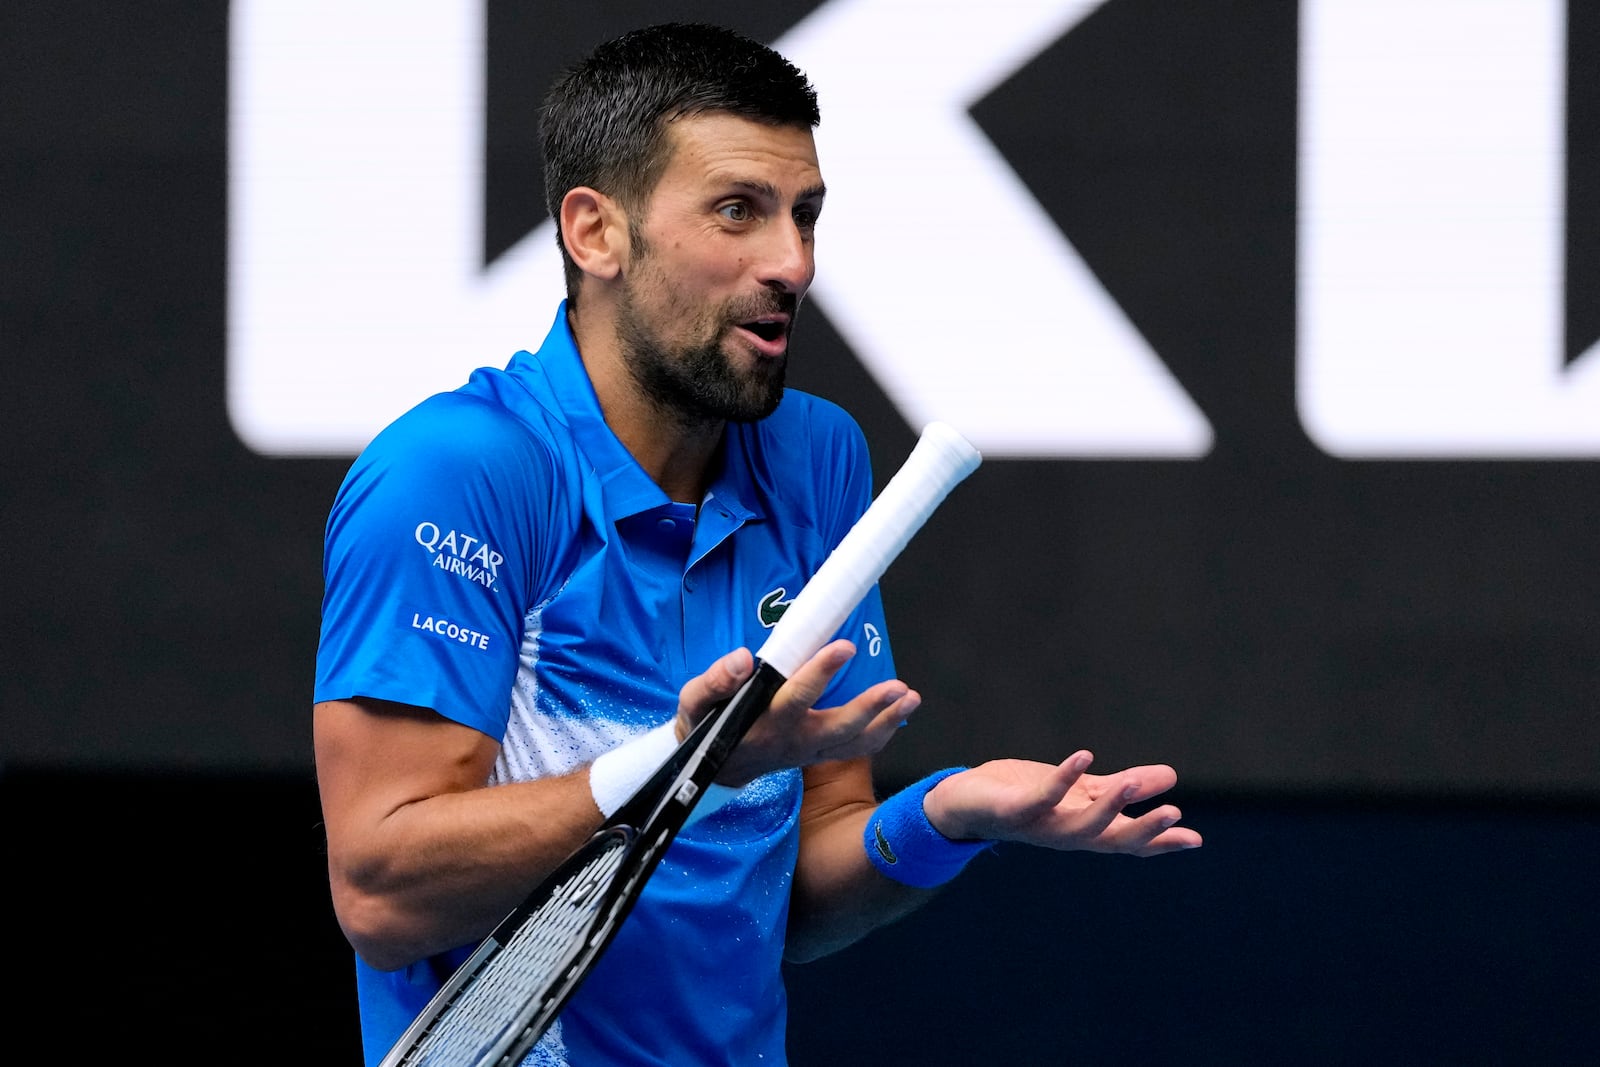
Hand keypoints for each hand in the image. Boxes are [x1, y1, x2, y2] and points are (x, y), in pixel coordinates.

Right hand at [674, 643, 919, 785]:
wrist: (715, 768)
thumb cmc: (705, 726)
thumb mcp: (695, 704)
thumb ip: (715, 680)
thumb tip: (743, 658)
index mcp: (764, 724)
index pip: (795, 697)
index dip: (820, 671)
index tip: (844, 646)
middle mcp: (792, 741)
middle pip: (837, 728)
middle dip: (869, 708)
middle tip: (898, 686)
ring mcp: (808, 753)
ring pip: (853, 744)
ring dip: (886, 722)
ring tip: (912, 697)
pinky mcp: (818, 756)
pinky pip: (855, 750)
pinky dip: (881, 734)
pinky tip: (901, 712)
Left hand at [923, 752, 1201, 856]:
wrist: (961, 802)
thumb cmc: (1021, 795)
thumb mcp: (1078, 788)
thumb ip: (1118, 786)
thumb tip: (1171, 777)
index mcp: (1084, 828)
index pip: (1128, 840)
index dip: (1160, 842)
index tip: (1195, 840)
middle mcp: (1065, 834)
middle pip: (1111, 840)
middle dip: (1143, 831)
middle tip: (1175, 814)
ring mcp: (1040, 825)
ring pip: (1081, 826)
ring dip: (1109, 806)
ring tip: (1133, 784)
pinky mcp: (1013, 810)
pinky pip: (1042, 798)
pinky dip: (1064, 779)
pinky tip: (1084, 757)